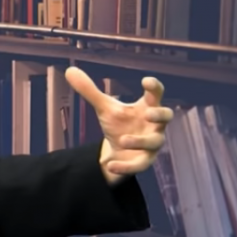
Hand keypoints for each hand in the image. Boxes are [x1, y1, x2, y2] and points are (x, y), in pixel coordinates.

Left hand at [64, 66, 173, 182]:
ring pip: (154, 142)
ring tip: (122, 140)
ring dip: (140, 141)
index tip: (146, 80)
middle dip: (160, 115)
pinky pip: (140, 165)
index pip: (155, 94)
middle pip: (166, 116)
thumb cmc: (118, 124)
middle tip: (148, 113)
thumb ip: (89, 90)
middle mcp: (154, 124)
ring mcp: (152, 143)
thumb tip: (69, 70)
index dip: (154, 87)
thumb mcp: (104, 107)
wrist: (117, 151)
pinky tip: (111, 165)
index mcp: (147, 107)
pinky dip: (126, 166)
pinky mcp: (145, 160)